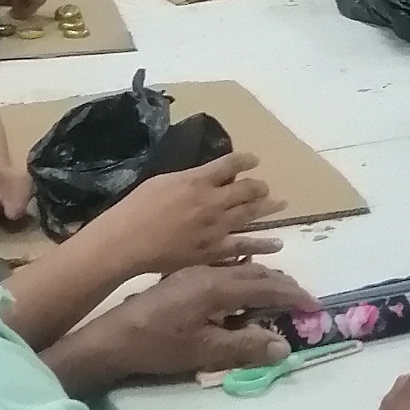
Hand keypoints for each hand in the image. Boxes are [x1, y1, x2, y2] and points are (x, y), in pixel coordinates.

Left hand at [71, 265, 318, 383]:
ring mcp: (194, 273)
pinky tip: (242, 289)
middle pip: (256, 273)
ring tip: (279, 292)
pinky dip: (243, 279)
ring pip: (240, 270)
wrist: (113, 337)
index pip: (267, 287)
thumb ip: (246, 346)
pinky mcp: (182, 280)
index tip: (314, 307)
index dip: (293, 297)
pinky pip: (224, 272)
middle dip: (283, 286)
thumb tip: (283, 346)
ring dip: (263, 280)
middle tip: (302, 300)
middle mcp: (209, 273)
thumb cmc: (159, 345)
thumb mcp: (206, 351)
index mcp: (218, 287)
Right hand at [109, 149, 279, 272]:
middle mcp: (213, 201)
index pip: (231, 164)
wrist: (128, 241)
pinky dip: (263, 244)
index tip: (254, 160)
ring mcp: (217, 226)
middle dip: (259, 186)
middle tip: (265, 187)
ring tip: (281, 203)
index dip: (246, 160)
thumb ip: (189, 178)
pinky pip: (245, 246)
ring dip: (268, 207)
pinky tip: (277, 242)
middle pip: (247, 189)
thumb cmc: (137, 208)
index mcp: (198, 180)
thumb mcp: (163, 181)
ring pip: (251, 214)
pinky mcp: (215, 250)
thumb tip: (205, 177)